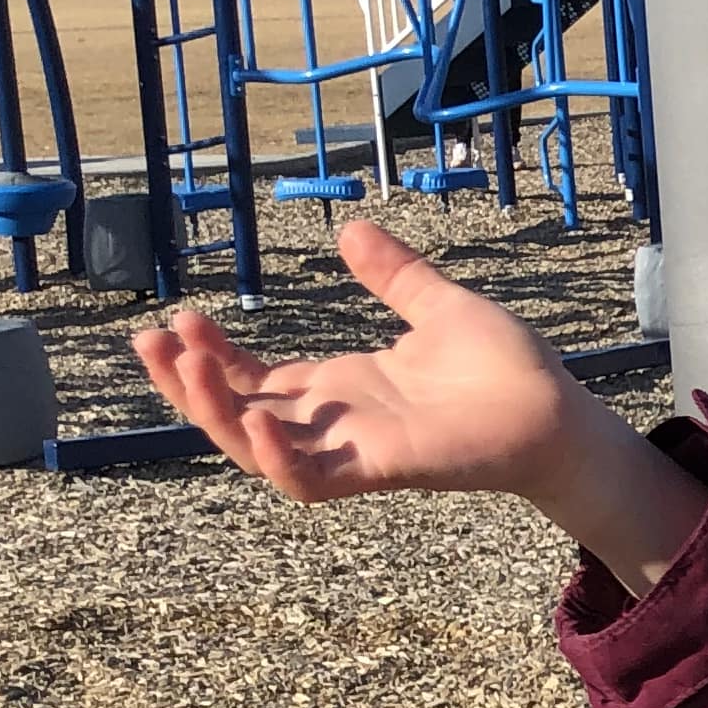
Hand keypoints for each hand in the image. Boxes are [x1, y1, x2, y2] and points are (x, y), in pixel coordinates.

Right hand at [133, 218, 706, 592]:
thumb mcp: (437, 305)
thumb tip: (351, 228)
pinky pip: (312, 480)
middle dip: (186, 385)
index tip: (178, 319)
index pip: (252, 379)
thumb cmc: (505, 369)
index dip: (211, 355)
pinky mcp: (383, 470)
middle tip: (147, 341)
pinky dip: (279, 458)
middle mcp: (336, 423)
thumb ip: (393, 274)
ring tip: (179, 367)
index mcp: (340, 387)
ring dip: (213, 414)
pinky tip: (259, 419)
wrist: (559, 411)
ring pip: (257, 450)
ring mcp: (354, 450)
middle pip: (236, 417)